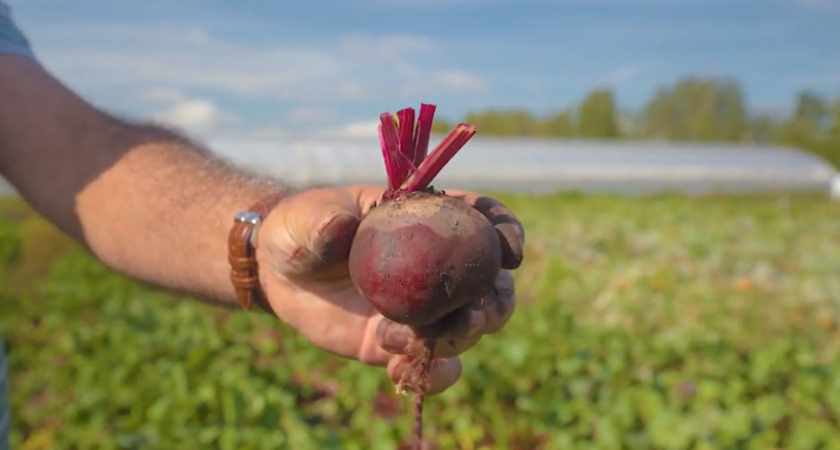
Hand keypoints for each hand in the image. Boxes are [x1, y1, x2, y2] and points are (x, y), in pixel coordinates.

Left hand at [255, 185, 524, 393]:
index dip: (506, 231)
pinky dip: (432, 376)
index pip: (482, 219)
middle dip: (494, 304)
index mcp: (428, 220)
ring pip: (470, 329)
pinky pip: (436, 365)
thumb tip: (340, 229)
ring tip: (391, 335)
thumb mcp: (307, 217)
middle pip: (492, 286)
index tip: (511, 251)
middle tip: (469, 314)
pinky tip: (401, 372)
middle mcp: (439, 267)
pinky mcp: (403, 342)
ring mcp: (426, 309)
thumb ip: (323, 221)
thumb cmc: (302, 227)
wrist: (280, 273)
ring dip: (451, 340)